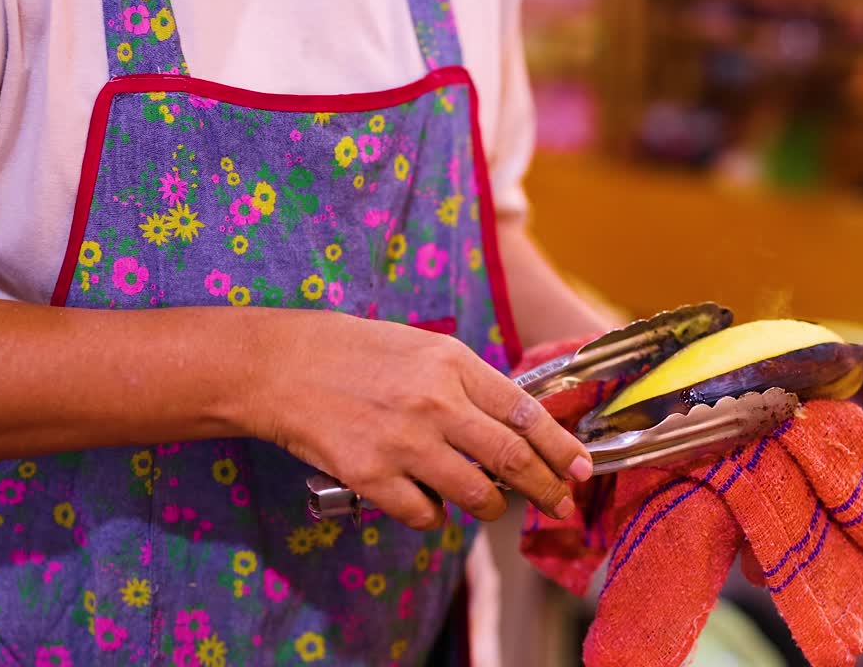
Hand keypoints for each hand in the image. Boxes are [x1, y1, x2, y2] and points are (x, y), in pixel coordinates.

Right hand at [246, 310, 592, 529]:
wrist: (281, 366)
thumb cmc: (354, 352)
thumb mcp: (422, 348)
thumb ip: (468, 382)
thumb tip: (516, 425)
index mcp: (452, 364)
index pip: (524, 413)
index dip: (560, 447)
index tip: (581, 468)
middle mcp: (435, 403)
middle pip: (512, 459)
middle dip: (545, 488)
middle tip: (560, 504)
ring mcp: (403, 442)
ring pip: (475, 494)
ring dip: (491, 506)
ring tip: (489, 503)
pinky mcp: (371, 476)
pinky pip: (424, 514)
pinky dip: (434, 515)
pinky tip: (426, 500)